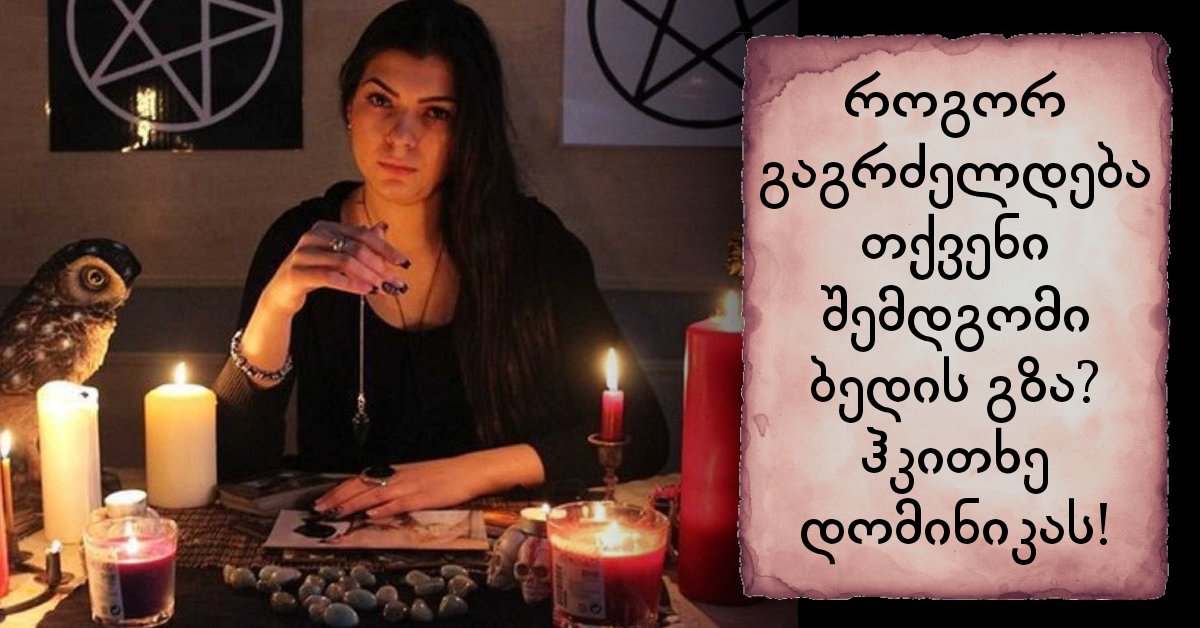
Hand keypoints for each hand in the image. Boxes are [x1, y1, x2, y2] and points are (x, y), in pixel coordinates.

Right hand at [261, 220, 410, 314]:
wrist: (283, 292)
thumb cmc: (315, 272)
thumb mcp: (339, 255)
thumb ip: (360, 242)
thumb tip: (384, 227)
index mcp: (326, 227)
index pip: (363, 234)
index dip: (386, 248)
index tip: (404, 263)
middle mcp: (313, 235)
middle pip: (356, 247)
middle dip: (379, 266)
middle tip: (395, 282)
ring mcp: (303, 253)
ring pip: (344, 261)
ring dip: (368, 276)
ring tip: (382, 288)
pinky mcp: (297, 273)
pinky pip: (329, 277)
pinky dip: (351, 284)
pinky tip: (365, 291)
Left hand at [313, 456, 485, 518]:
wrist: (470, 470)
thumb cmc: (445, 476)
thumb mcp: (416, 477)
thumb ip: (396, 488)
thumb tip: (374, 501)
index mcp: (396, 472)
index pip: (361, 480)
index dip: (340, 490)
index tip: (323, 501)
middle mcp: (399, 477)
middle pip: (362, 486)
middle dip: (338, 498)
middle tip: (319, 509)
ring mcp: (411, 486)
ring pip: (376, 495)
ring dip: (354, 504)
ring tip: (336, 513)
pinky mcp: (424, 496)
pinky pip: (401, 503)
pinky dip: (384, 509)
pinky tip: (372, 515)